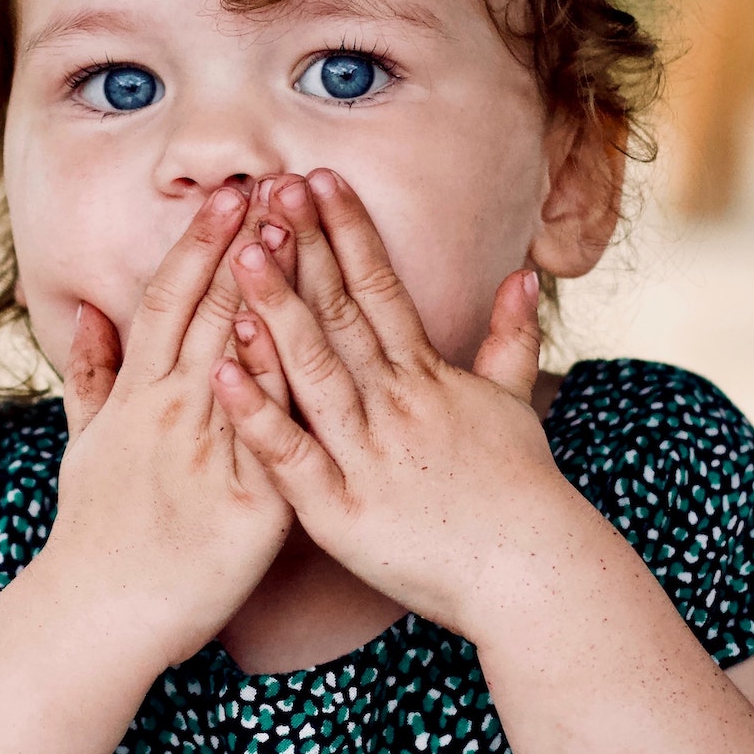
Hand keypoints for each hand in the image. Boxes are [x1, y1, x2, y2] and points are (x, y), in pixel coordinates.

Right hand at [43, 185, 294, 666]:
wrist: (101, 614)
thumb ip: (91, 375)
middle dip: (246, 245)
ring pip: (247, 356)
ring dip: (275, 292)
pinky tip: (314, 342)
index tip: (228, 194)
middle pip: (213, 312)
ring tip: (301, 234)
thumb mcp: (83, 444)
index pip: (170, 300)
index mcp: (138, 395)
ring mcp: (209, 453)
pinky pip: (279, 438)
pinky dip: (290, 388)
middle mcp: (171, 411)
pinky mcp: (249, 503)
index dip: (198, 244)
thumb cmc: (97, 531)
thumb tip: (85, 314)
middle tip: (278, 185)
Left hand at [209, 170, 581, 633]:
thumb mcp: (515, 404)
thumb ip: (510, 337)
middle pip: (341, 315)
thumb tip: (523, 273)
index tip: (317, 177)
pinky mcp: (340, 511)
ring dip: (274, 312)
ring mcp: (366, 456)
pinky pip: (290, 456)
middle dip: (303, 249)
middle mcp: (395, 406)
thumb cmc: (519, 493)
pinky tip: (222, 372)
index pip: (380, 288)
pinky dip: (257, 414)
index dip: (347, 231)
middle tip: (267, 189)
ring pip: (312, 373)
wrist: (531, 576)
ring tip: (239, 255)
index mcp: (427, 378)